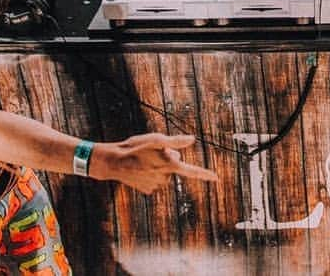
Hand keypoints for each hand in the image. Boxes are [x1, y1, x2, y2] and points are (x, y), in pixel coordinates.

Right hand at [92, 133, 216, 193]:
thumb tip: (192, 139)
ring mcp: (156, 186)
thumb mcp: (156, 139)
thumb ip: (176, 141)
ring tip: (143, 158)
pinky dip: (150, 173)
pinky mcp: (148, 190)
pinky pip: (155, 179)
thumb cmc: (135, 147)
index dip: (205, 174)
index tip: (216, 178)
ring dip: (158, 165)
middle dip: (168, 157)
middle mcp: (165, 178)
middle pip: (174, 164)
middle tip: (152, 150)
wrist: (114, 162)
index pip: (192, 171)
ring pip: (164, 172)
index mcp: (169, 165)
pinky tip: (140, 168)